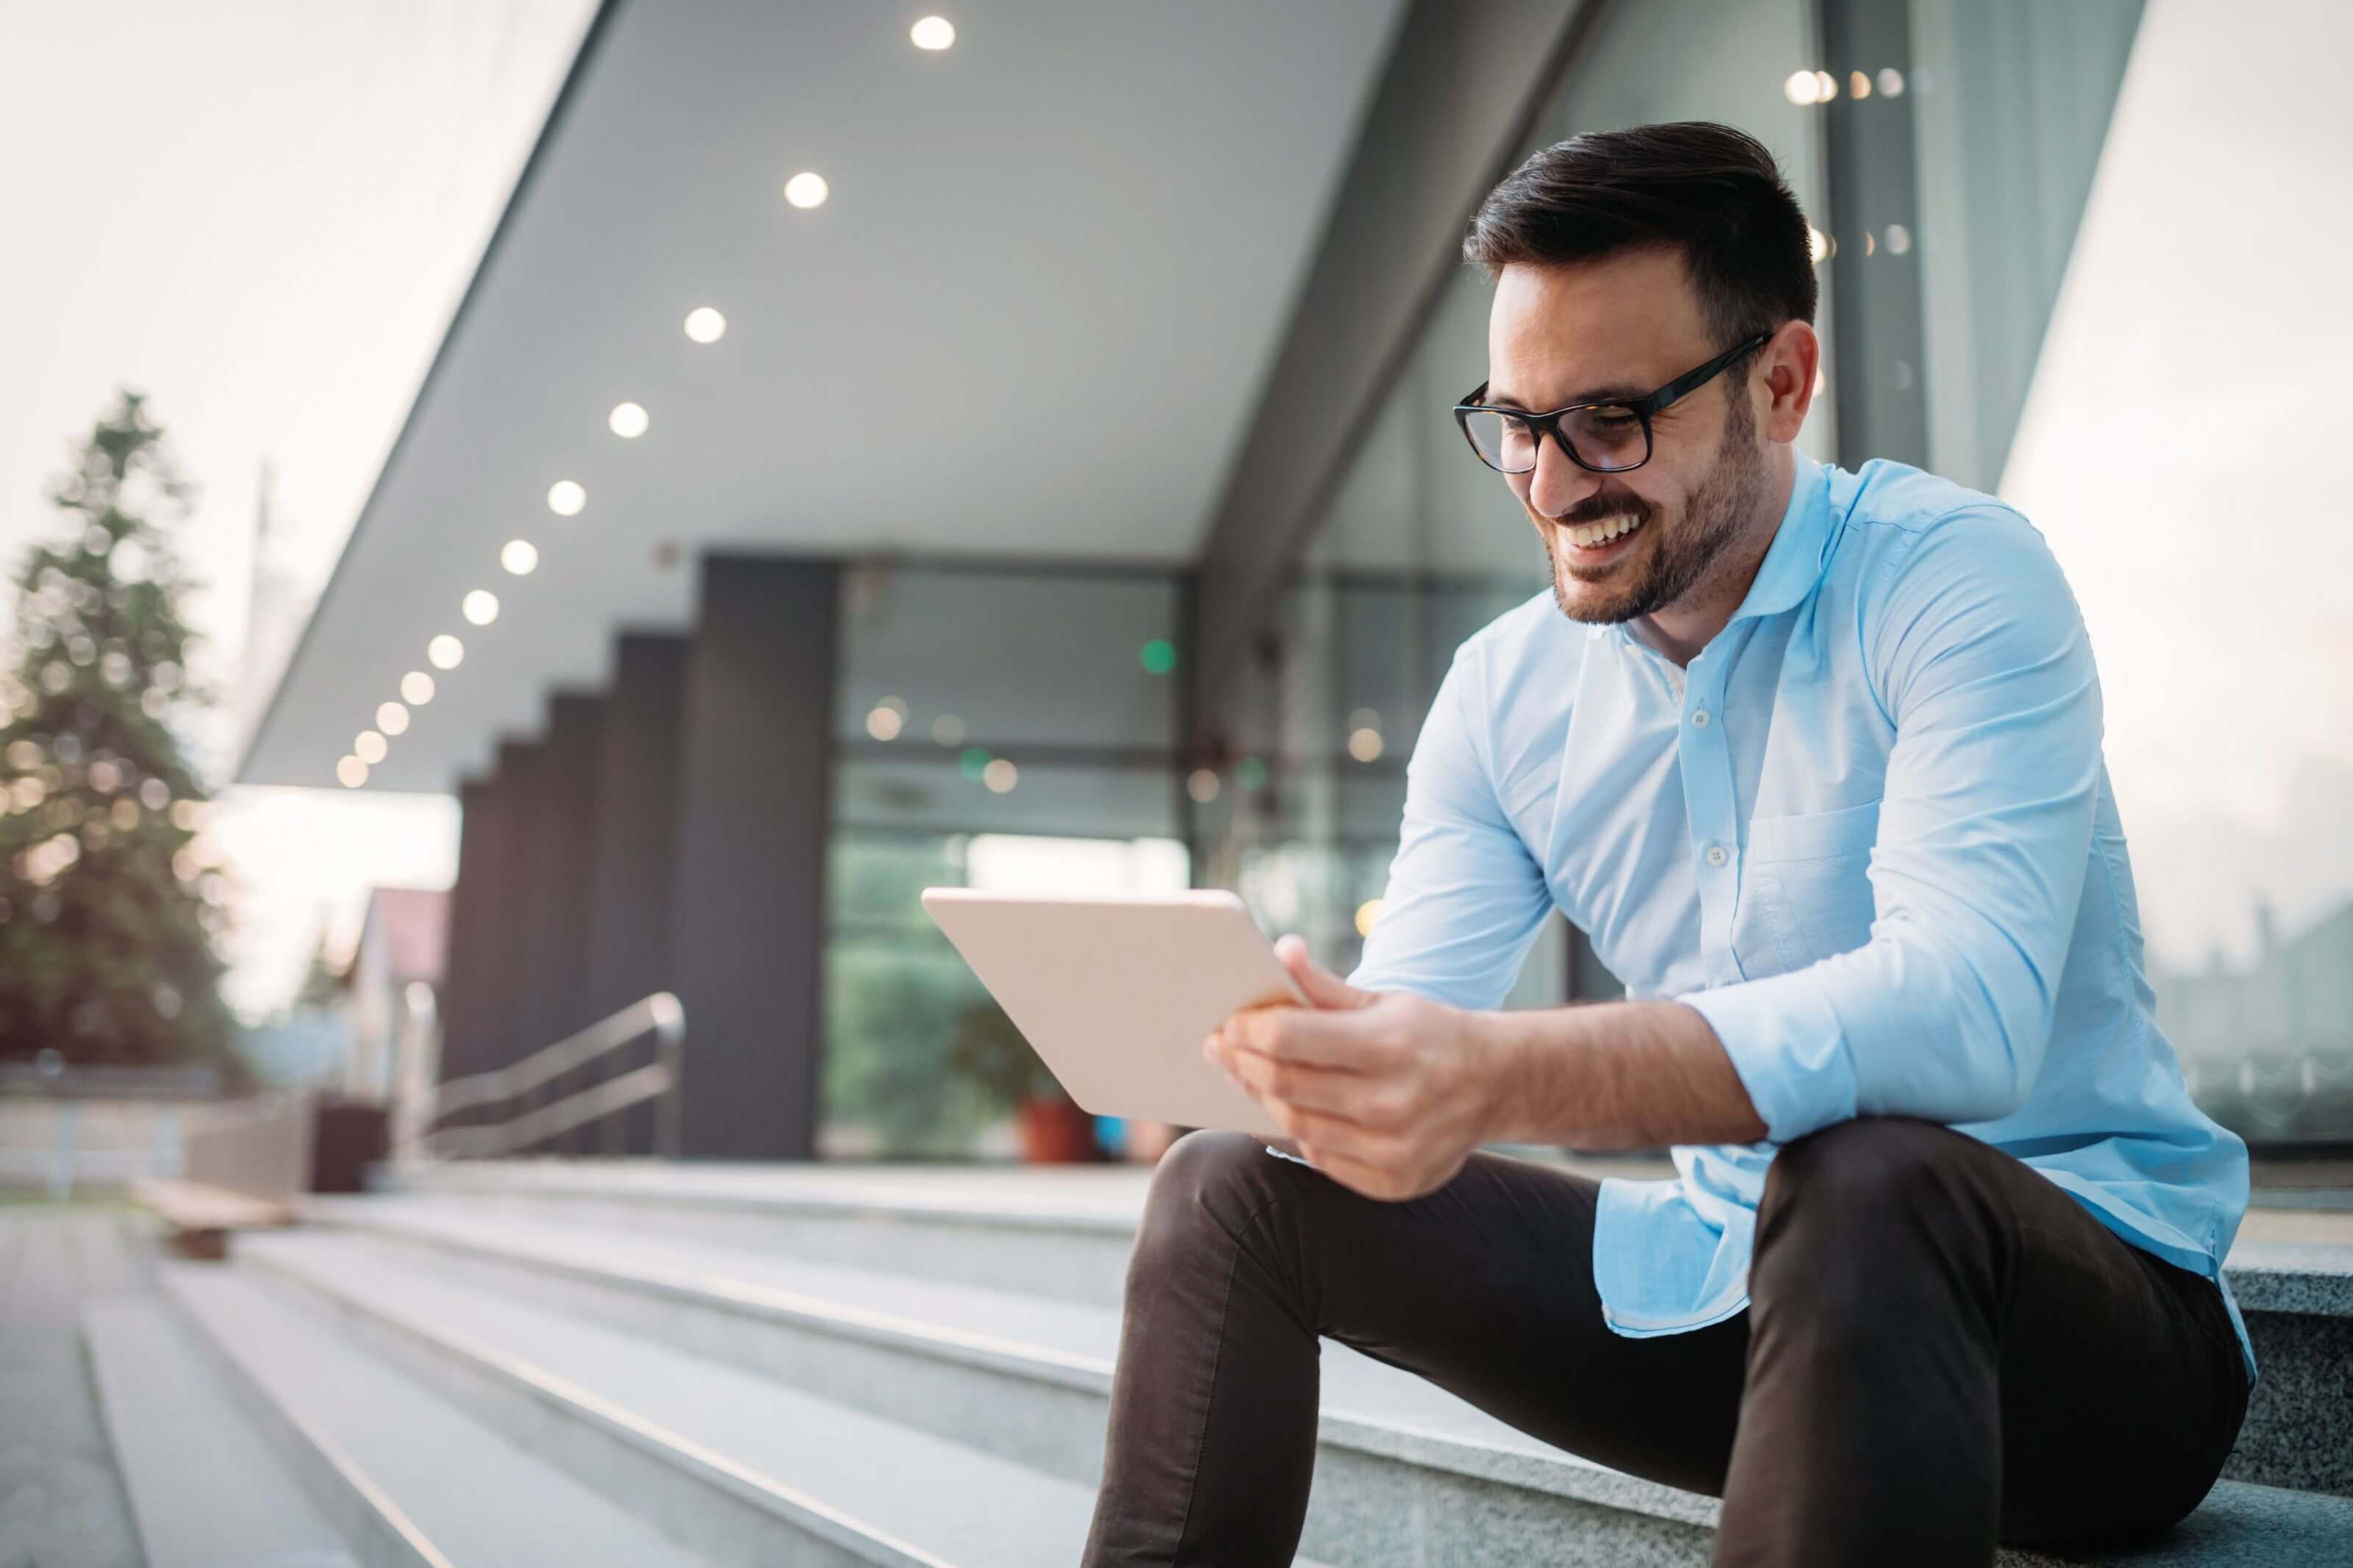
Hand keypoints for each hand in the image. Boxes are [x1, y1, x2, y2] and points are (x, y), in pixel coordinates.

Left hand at [1204, 934, 1503, 1200]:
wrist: (1498, 1085)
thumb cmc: (1431, 1035)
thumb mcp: (1385, 1000)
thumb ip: (1325, 985)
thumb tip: (1280, 952)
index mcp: (1388, 1045)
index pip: (1288, 1038)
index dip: (1248, 1030)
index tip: (1229, 1023)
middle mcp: (1391, 1102)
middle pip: (1284, 1084)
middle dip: (1242, 1063)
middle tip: (1222, 1048)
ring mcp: (1392, 1149)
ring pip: (1296, 1124)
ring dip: (1264, 1097)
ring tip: (1249, 1075)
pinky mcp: (1392, 1182)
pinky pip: (1321, 1158)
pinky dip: (1300, 1130)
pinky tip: (1293, 1107)